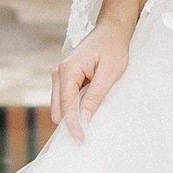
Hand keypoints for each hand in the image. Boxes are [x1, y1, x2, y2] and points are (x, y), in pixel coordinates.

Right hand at [52, 23, 129, 141]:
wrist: (112, 30)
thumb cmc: (113, 48)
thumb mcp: (110, 73)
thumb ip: (95, 97)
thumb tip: (83, 119)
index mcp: (67, 72)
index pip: (66, 107)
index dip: (74, 126)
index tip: (82, 142)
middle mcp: (58, 74)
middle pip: (58, 110)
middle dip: (70, 124)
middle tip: (86, 139)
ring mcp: (60, 76)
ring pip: (60, 106)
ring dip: (73, 116)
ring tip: (89, 126)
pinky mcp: (66, 79)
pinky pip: (66, 100)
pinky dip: (75, 108)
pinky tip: (88, 112)